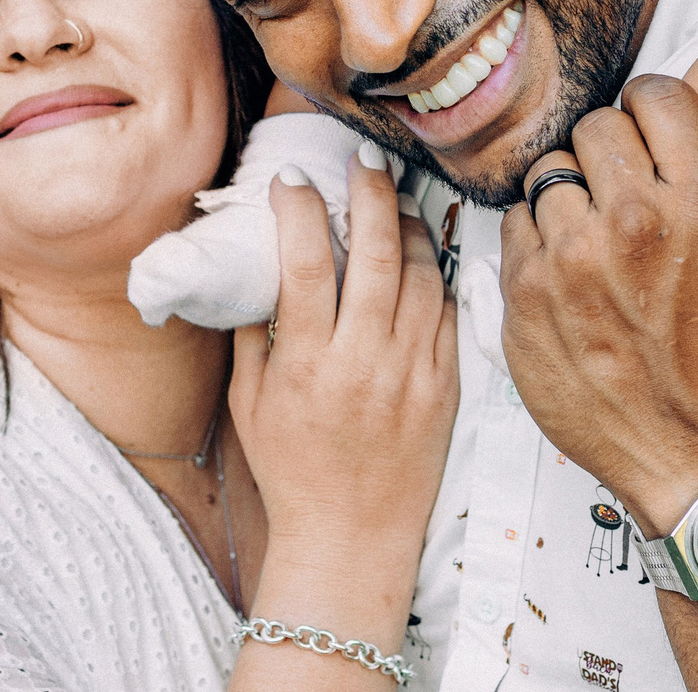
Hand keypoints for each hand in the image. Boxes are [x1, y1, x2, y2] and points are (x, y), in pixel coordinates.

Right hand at [229, 147, 456, 634]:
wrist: (352, 535)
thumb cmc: (293, 470)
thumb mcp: (249, 403)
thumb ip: (252, 334)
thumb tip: (251, 266)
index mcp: (306, 364)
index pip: (303, 262)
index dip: (298, 209)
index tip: (291, 181)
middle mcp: (362, 362)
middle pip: (374, 251)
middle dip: (368, 191)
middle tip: (361, 160)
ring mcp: (412, 372)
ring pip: (422, 272)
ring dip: (408, 225)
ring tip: (394, 201)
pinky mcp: (447, 384)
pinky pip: (448, 310)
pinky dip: (437, 272)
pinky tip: (423, 254)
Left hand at [500, 76, 697, 536]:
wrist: (679, 444)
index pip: (656, 94)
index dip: (652, 107)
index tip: (651, 133)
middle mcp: (635, 219)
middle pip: (597, 126)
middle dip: (610, 152)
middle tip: (623, 190)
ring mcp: (574, 253)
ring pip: (552, 170)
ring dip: (571, 196)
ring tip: (595, 235)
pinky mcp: (528, 286)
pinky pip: (517, 219)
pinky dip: (537, 236)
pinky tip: (567, 266)